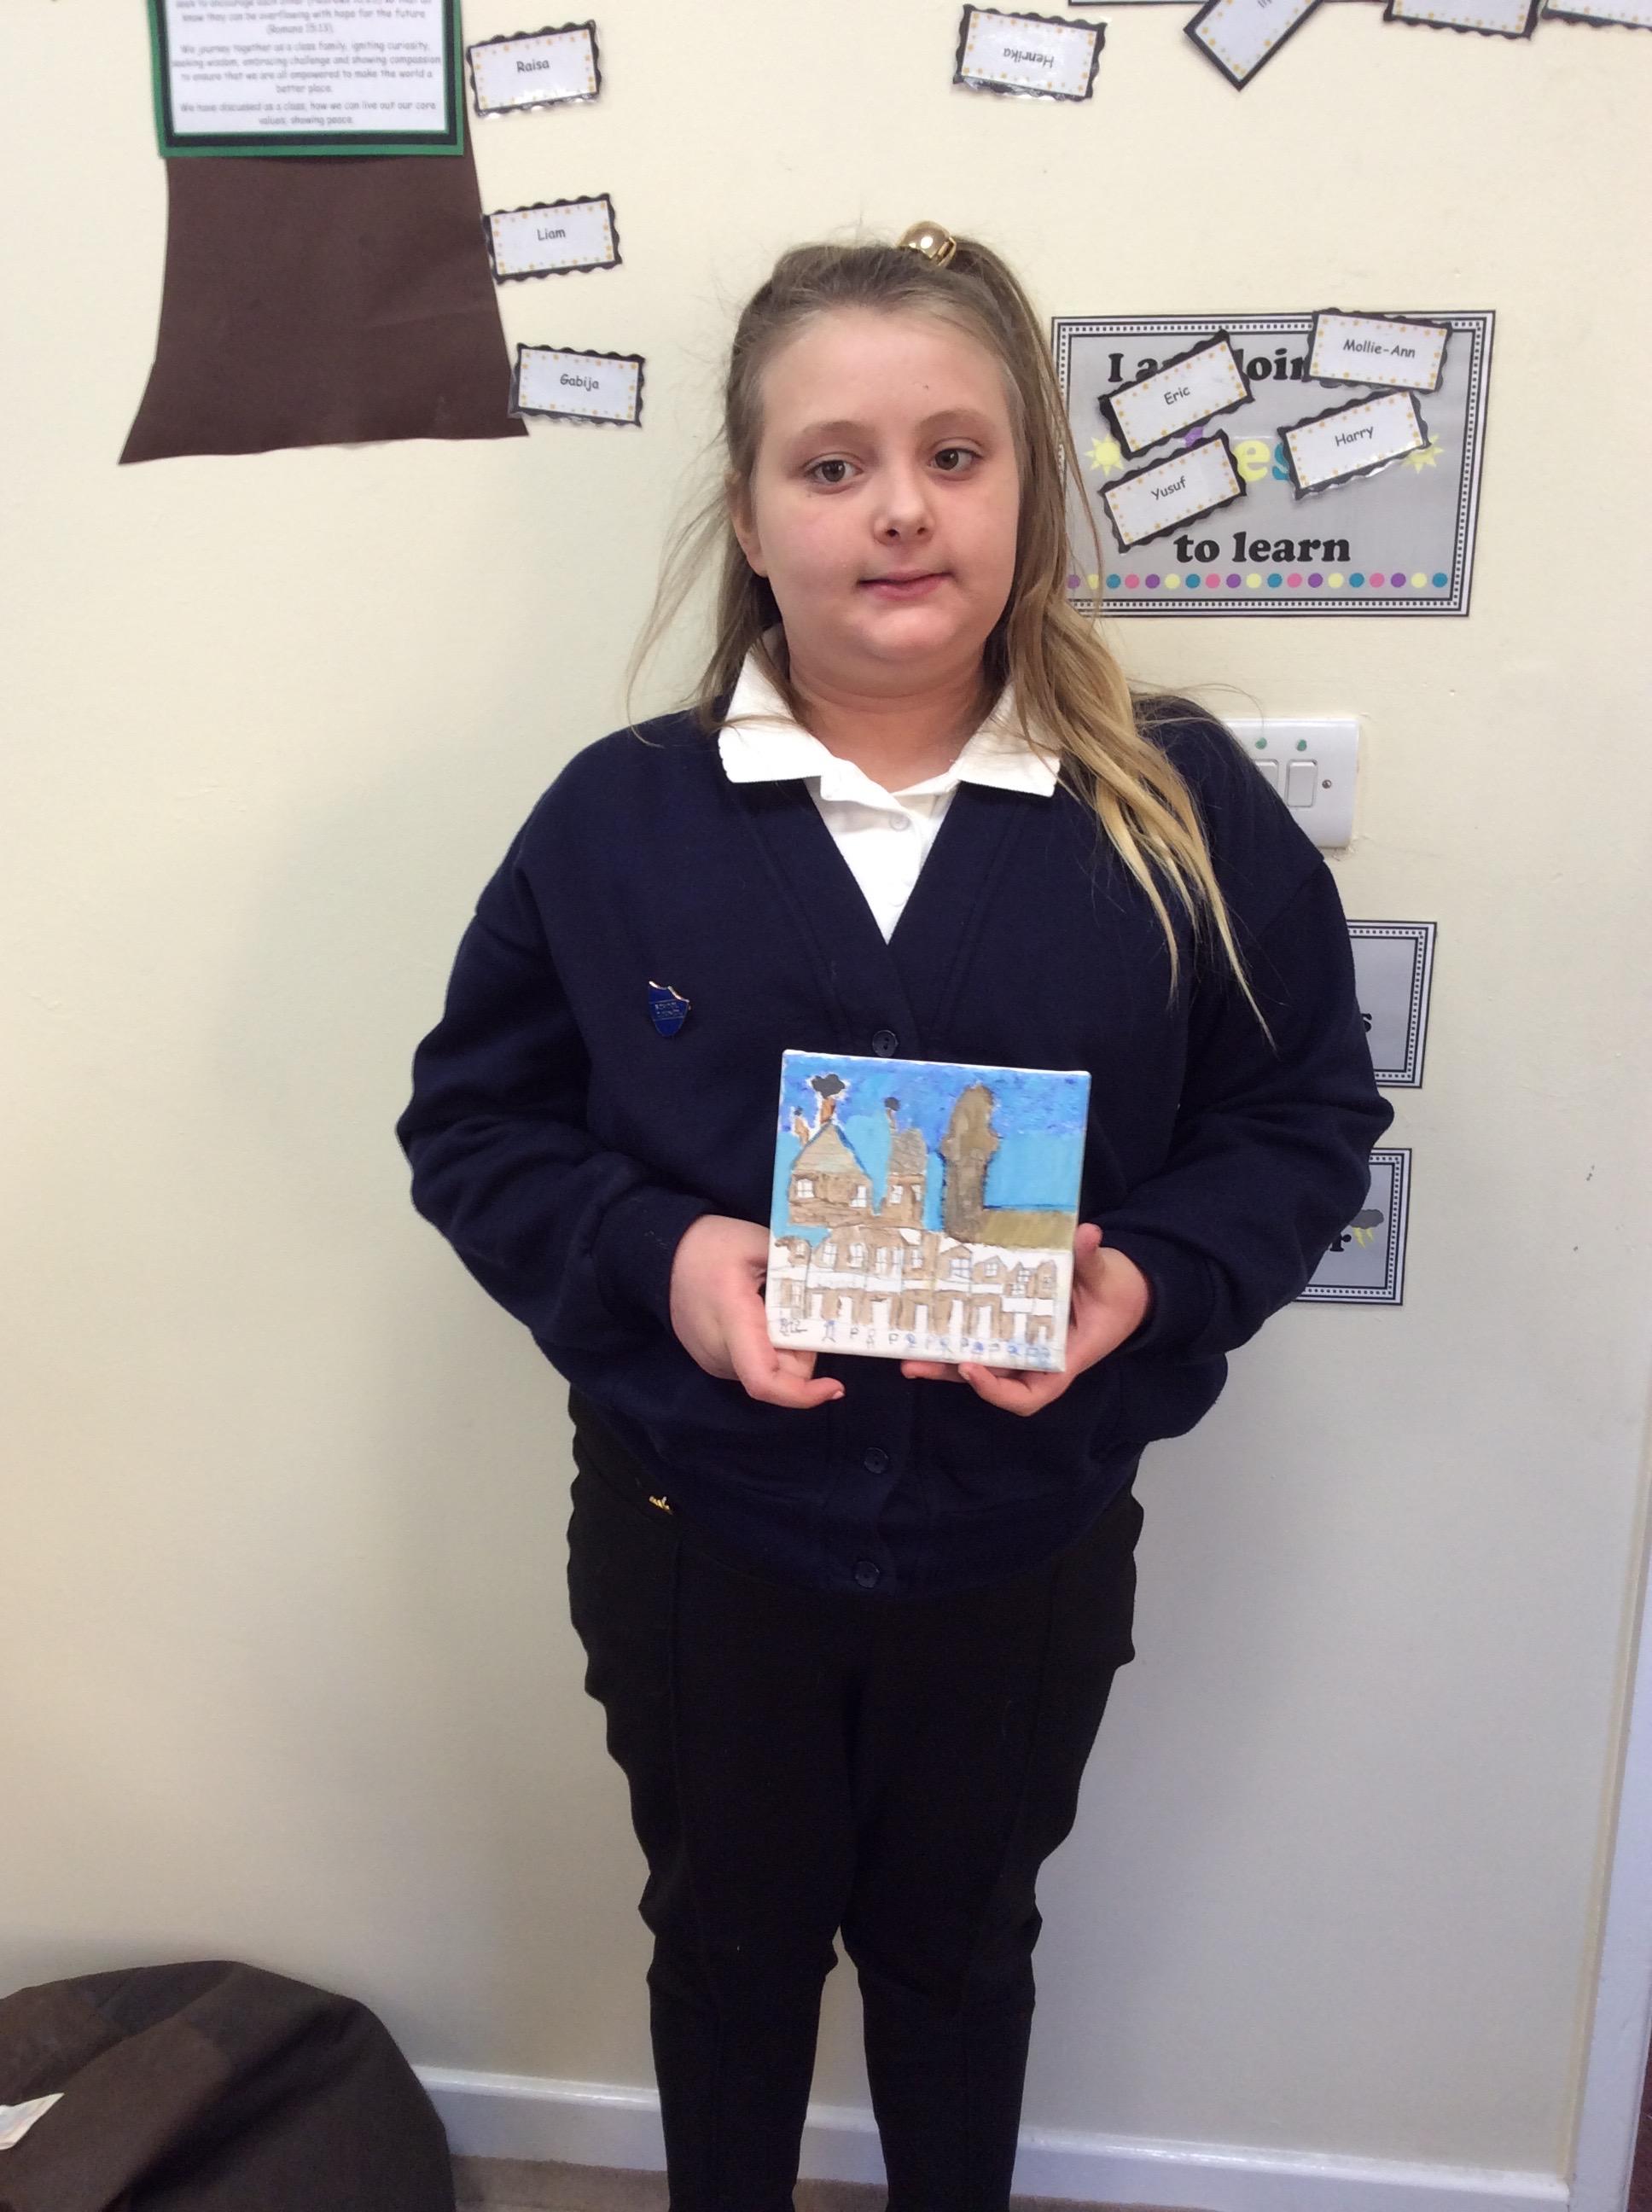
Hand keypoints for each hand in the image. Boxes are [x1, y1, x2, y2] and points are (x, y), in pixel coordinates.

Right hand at [669, 1214, 843, 1410]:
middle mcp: (719, 1351)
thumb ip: (796, 1265)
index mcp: (732, 1318)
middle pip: (776, 1377)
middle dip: (803, 1356)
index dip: (803, 1393)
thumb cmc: (709, 1244)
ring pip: (767, 1374)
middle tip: (806, 1314)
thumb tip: (833, 1278)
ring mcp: (712, 1360)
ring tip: (780, 1309)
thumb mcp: (758, 1242)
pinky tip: (765, 1318)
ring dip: (786, 1353)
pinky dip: (770, 1351)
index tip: (835, 1385)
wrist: (664, 1255)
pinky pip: (752, 1367)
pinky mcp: (711, 1362)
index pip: (764, 1380)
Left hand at [899, 1224, 1150, 1415]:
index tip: (972, 1368)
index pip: (1029, 1393)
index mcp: (1064, 1358)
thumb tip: (1088, 1234)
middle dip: (951, 1374)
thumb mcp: (1109, 1277)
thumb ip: (1092, 1259)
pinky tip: (928, 1319)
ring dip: (943, 1359)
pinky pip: (983, 1334)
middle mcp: (1037, 1357)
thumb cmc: (1119, 1291)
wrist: (1125, 1290)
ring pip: (980, 1359)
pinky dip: (958, 1331)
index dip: (997, 1390)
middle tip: (912, 1362)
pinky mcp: (1013, 1324)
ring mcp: (1022, 1343)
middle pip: (991, 1379)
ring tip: (904, 1351)